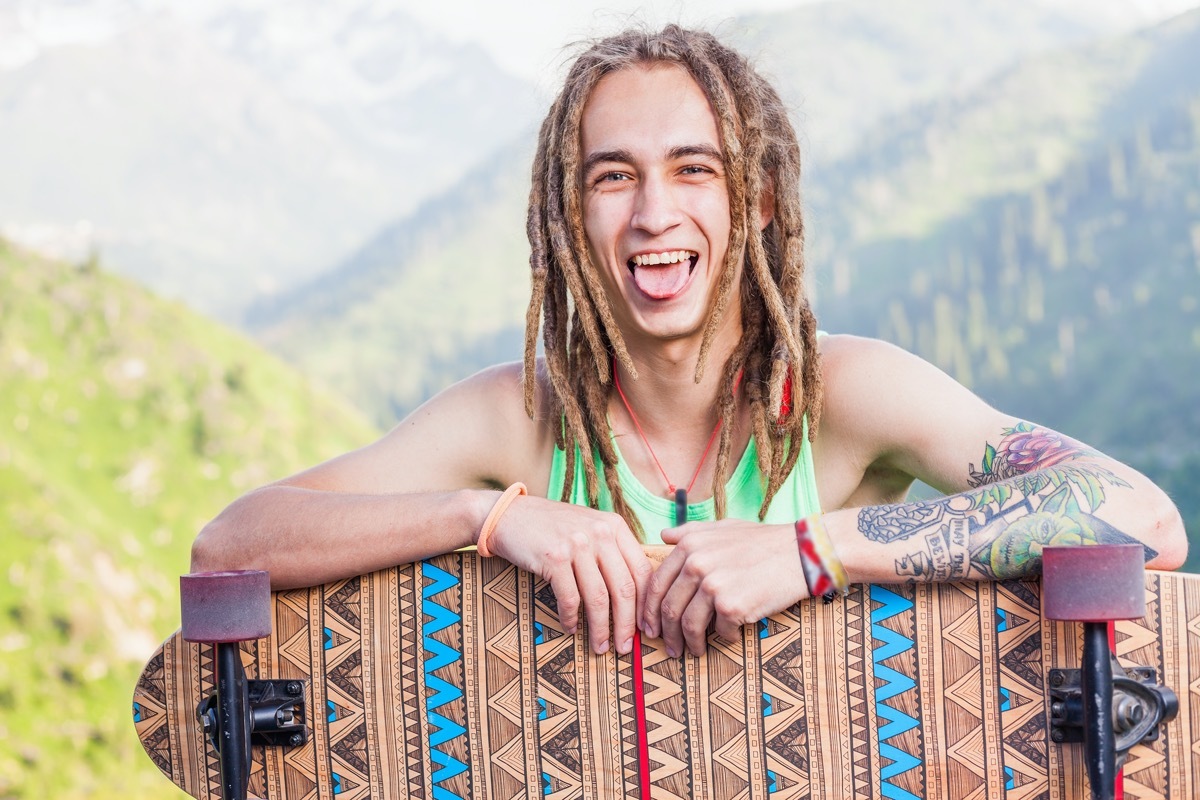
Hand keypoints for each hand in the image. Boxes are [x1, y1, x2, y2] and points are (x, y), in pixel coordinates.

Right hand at [486, 495, 651, 654]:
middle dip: (627, 623)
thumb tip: (634, 595)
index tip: (645, 627)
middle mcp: (600, 532)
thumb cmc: (553, 527)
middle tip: (626, 646)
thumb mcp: (590, 528)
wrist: (510, 515)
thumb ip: (612, 551)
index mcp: (614, 526)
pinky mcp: (553, 557)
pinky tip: (570, 628)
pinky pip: (569, 598)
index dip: (646, 604)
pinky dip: (571, 619)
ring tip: (599, 646)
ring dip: (600, 629)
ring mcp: (576, 544)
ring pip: (598, 598)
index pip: (642, 570)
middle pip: (624, 588)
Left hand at [642, 520, 807, 656]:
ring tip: (695, 652)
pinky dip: (725, 638)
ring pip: (688, 625)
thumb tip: (664, 535)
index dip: (648, 609)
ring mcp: (713, 585)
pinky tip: (732, 636)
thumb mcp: (722, 527)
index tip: (650, 625)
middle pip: (668, 608)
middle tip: (669, 647)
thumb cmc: (762, 541)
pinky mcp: (732, 606)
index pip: (656, 584)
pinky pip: (719, 632)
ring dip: (689, 644)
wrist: (800, 553)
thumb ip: (690, 532)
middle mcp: (696, 563)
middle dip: (666, 633)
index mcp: (689, 545)